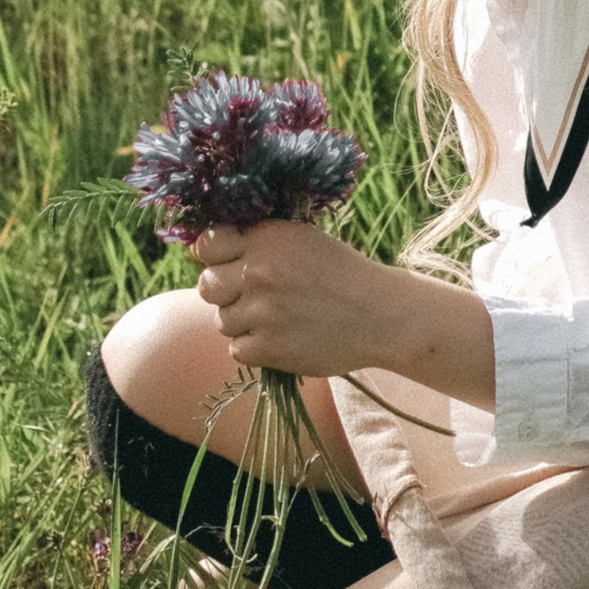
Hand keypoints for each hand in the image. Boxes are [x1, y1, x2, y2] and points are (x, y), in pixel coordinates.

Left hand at [193, 218, 386, 378]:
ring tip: (276, 318)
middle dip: (224, 291)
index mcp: (267, 238)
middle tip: (252, 296)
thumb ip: (261, 241)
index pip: (208, 244)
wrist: (380, 314)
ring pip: (222, 320)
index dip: (213, 255)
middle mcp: (259, 272)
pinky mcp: (267, 348)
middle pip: (207, 285)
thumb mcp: (303, 239)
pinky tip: (281, 337)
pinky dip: (254, 348)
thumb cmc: (343, 273)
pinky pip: (237, 349)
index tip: (226, 263)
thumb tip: (213, 247)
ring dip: (243, 322)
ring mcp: (261, 312)